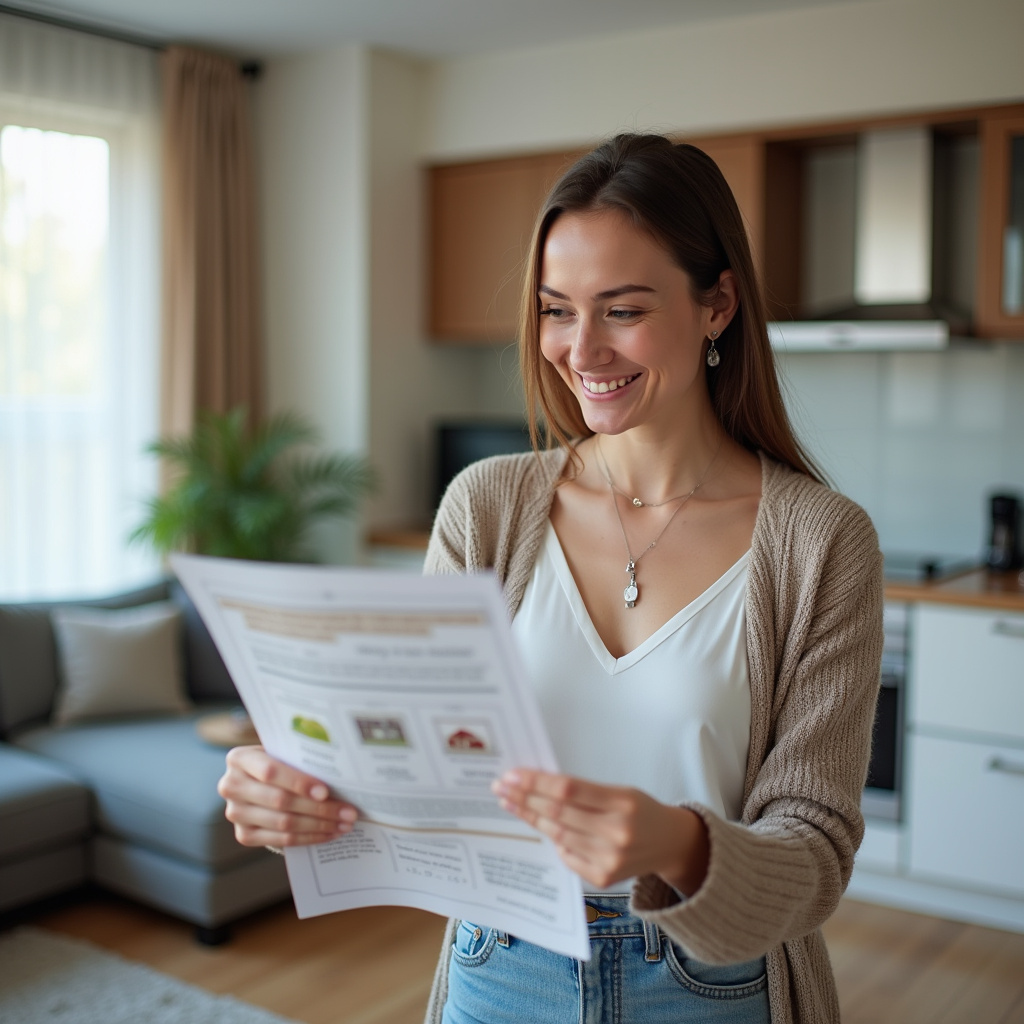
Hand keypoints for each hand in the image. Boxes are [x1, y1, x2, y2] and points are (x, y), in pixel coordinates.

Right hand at [218, 745, 357, 847]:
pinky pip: (281, 839)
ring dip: (318, 825)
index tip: (325, 792)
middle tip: (348, 812)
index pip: (271, 771)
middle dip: (319, 808)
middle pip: (280, 801)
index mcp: (239, 759)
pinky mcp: (244, 835)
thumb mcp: (282, 753)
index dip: (299, 782)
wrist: (257, 782)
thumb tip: (341, 774)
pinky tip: (329, 833)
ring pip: (283, 823)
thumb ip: (299, 760)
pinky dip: (308, 837)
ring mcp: (235, 813)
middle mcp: (231, 786)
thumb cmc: (278, 762)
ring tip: (344, 824)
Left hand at [492, 769, 708, 894]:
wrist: (671, 844)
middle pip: (558, 813)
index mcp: (622, 801)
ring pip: (558, 835)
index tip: (512, 775)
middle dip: (525, 798)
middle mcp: (617, 832)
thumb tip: (538, 786)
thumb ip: (584, 791)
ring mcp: (610, 859)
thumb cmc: (641, 811)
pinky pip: (567, 856)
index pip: (568, 789)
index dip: (536, 782)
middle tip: (501, 787)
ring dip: (531, 817)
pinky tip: (541, 827)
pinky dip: (554, 841)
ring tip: (511, 804)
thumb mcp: (621, 791)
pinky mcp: (604, 878)